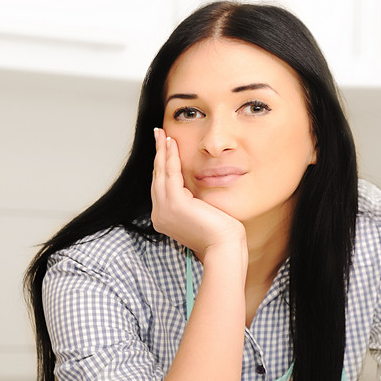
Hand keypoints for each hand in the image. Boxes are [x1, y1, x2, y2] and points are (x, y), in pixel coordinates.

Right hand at [151, 128, 245, 261]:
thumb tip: (195, 192)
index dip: (161, 166)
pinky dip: (170, 156)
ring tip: (162, 133)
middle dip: (158, 154)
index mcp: (165, 218)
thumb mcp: (201, 215)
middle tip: (158, 134)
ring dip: (161, 151)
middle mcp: (159, 214)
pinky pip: (170, 173)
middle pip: (156, 177)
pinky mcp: (175, 203)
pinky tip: (172, 143)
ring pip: (160, 173)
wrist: (224, 246)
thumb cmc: (220, 234)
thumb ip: (193, 204)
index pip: (161, 186)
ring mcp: (164, 210)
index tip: (164, 149)